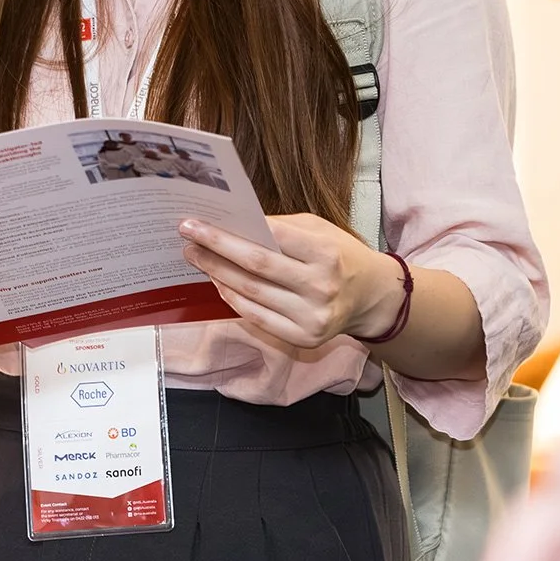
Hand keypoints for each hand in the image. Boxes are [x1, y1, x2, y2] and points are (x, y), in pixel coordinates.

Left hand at [179, 212, 403, 350]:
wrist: (372, 297)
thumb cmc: (339, 255)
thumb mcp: (318, 230)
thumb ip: (279, 227)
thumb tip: (232, 224)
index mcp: (326, 252)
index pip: (270, 238)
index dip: (228, 231)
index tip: (196, 222)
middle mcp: (321, 286)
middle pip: (255, 267)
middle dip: (215, 250)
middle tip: (187, 237)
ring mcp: (311, 316)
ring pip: (251, 293)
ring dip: (217, 274)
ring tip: (195, 257)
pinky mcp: (303, 338)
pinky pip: (256, 317)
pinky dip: (232, 298)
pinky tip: (217, 282)